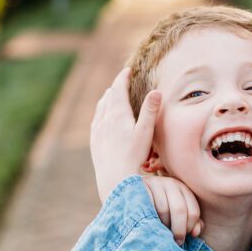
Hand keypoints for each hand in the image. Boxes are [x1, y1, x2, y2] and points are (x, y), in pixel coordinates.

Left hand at [90, 68, 160, 202]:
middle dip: (116, 87)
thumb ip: (150, 111)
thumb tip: (156, 91)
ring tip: (112, 95)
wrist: (115, 179)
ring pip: (101, 107)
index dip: (123, 77)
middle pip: (109, 96)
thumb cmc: (134, 157)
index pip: (118, 88)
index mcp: (118, 114)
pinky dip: (101, 112)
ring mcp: (97, 131)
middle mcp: (104, 119)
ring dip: (107, 98)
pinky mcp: (94, 142)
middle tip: (123, 81)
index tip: (128, 70)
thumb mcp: (146, 133)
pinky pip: (96, 121)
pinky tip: (103, 116)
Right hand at [142, 175, 202, 244]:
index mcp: (184, 189)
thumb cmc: (158, 208)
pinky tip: (149, 224)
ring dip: (163, 225)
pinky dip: (150, 218)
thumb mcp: (177, 215)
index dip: (189, 228)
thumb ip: (190, 224)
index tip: (182, 239)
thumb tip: (195, 233)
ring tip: (160, 232)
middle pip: (179, 210)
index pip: (193, 211)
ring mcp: (156, 183)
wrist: (133, 195)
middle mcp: (172, 183)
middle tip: (175, 241)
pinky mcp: (140, 186)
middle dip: (178, 230)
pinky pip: (148, 206)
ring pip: (163, 209)